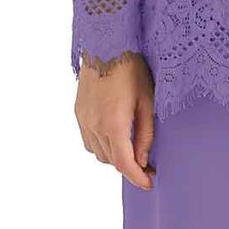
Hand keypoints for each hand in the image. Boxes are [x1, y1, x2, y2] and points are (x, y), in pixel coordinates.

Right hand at [75, 50, 156, 188]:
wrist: (107, 44)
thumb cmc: (133, 70)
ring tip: (132, 152)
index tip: (150, 183)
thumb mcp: (148, 102)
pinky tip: (115, 139)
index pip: (125, 164)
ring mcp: (83, 119)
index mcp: (114, 124)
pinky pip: (88, 141)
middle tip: (148, 167)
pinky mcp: (78, 112)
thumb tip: (142, 160)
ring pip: (98, 153)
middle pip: (112, 161)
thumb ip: (145, 134)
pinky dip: (102, 146)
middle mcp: (94, 125)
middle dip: (130, 168)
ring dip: (115, 157)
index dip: (137, 178)